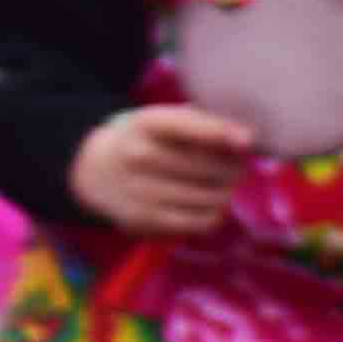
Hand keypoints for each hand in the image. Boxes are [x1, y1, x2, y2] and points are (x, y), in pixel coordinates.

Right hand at [81, 102, 260, 237]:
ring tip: (221, 186)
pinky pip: (201, 221)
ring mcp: (140, 189)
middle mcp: (138, 155)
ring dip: (226, 192)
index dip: (221, 132)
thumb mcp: (165, 120)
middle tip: (235, 168)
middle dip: (234, 169)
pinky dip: (215, 214)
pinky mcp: (144, 219)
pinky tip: (208, 204)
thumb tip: (247, 143)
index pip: (188, 126)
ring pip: (212, 197)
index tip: (248, 140)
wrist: (94, 171)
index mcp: (145, 123)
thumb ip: (205, 124)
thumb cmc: (146, 140)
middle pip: (212, 168)